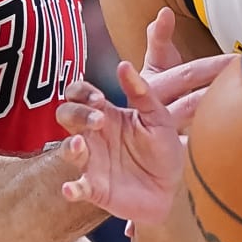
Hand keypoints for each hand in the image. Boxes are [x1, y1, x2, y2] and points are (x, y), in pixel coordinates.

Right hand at [56, 10, 230, 223]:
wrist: (174, 189)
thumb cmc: (165, 148)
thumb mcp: (160, 115)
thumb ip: (147, 85)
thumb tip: (135, 50)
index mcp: (108, 112)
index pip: (81, 93)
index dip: (81, 91)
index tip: (97, 95)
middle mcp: (94, 135)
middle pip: (67, 116)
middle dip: (77, 114)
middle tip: (100, 118)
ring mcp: (91, 161)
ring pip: (68, 150)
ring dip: (70, 147)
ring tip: (81, 146)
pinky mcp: (95, 189)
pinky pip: (75, 189)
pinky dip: (71, 189)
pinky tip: (71, 190)